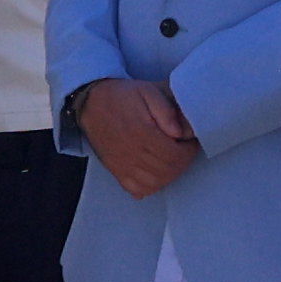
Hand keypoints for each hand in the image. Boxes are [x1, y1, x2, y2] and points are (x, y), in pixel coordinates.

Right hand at [79, 76, 203, 199]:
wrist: (91, 103)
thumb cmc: (123, 96)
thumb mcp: (148, 91)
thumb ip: (166, 110)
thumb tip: (180, 133)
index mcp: (140, 131)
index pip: (174, 154)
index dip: (188, 151)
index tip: (189, 142)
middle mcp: (131, 152)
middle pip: (167, 170)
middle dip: (182, 163)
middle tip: (184, 150)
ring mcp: (122, 165)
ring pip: (155, 183)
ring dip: (170, 175)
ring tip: (172, 160)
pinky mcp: (116, 171)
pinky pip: (138, 190)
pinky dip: (151, 186)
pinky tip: (155, 173)